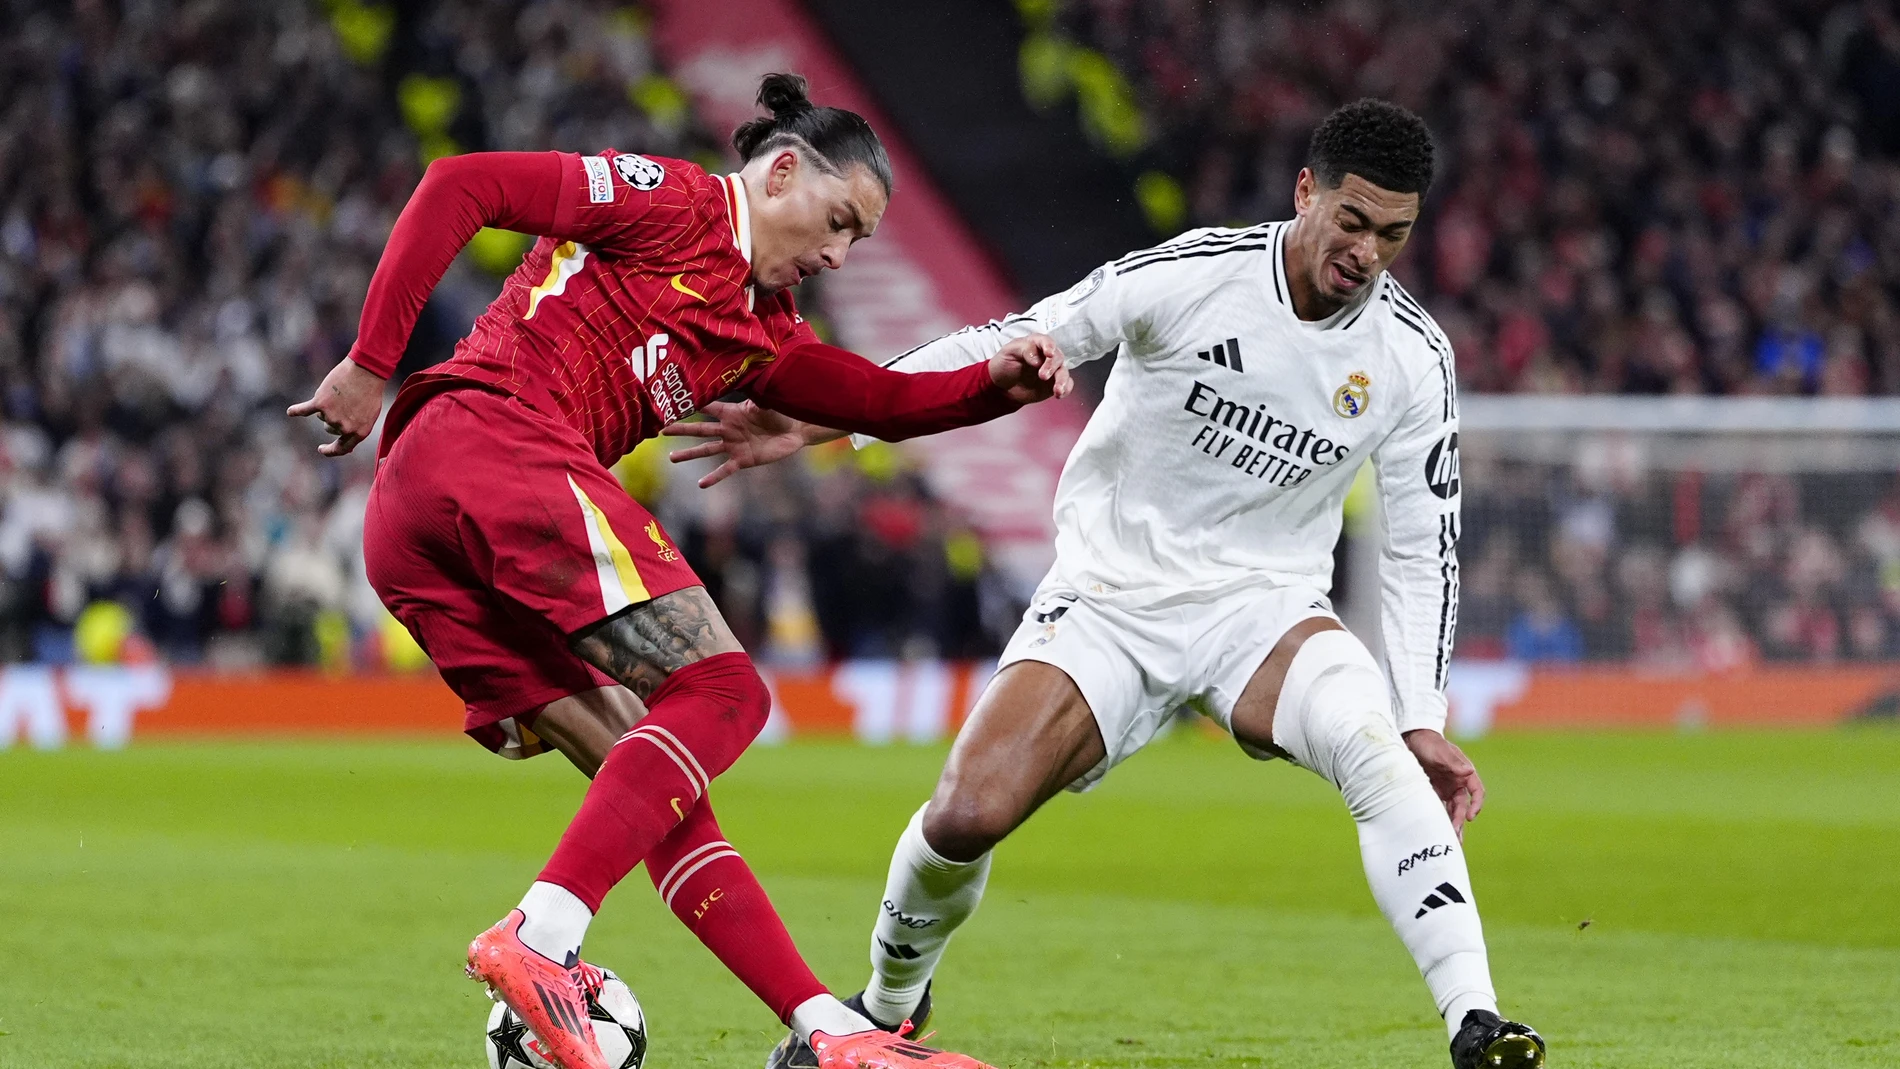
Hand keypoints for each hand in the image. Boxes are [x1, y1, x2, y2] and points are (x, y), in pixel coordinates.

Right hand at [287, 357, 385, 456]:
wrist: (367, 371)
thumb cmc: (370, 392)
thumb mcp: (370, 415)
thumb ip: (357, 430)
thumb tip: (347, 448)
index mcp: (359, 433)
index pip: (341, 448)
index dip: (330, 450)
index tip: (322, 449)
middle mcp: (344, 427)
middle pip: (329, 428)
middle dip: (334, 416)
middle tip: (345, 401)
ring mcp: (331, 416)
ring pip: (322, 416)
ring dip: (328, 405)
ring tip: (340, 392)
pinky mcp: (320, 403)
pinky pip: (304, 410)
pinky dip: (296, 410)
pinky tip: (290, 412)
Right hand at [663, 400, 825, 488]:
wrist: (794, 430)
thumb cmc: (781, 412)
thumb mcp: (767, 403)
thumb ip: (756, 397)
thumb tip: (752, 382)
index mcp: (732, 413)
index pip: (708, 407)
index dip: (693, 404)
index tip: (673, 402)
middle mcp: (728, 429)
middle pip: (700, 429)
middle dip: (681, 429)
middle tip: (661, 430)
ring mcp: (734, 445)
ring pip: (706, 450)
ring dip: (689, 454)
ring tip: (672, 458)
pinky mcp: (743, 460)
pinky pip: (725, 469)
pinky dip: (714, 477)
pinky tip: (701, 484)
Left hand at [986, 333, 1071, 404]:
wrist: (1001, 386)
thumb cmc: (1004, 364)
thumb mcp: (1008, 352)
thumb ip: (1024, 349)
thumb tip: (1038, 359)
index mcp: (1035, 343)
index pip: (1046, 341)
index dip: (1049, 346)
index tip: (1049, 353)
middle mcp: (1046, 356)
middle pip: (1057, 357)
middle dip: (1051, 366)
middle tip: (1042, 376)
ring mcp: (1052, 370)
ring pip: (1064, 371)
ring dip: (1062, 380)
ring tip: (1057, 390)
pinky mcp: (1054, 383)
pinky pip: (1066, 384)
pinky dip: (1066, 389)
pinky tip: (1059, 394)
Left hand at [1403, 728, 1485, 839]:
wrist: (1412, 739)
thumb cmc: (1430, 743)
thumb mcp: (1441, 752)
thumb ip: (1454, 763)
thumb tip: (1469, 772)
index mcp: (1465, 774)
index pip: (1477, 792)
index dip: (1476, 805)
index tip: (1471, 816)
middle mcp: (1458, 783)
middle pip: (1463, 806)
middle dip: (1460, 820)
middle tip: (1455, 836)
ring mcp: (1446, 789)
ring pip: (1452, 810)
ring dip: (1452, 824)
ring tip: (1450, 841)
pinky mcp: (1434, 792)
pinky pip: (1439, 808)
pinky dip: (1440, 819)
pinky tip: (1438, 831)